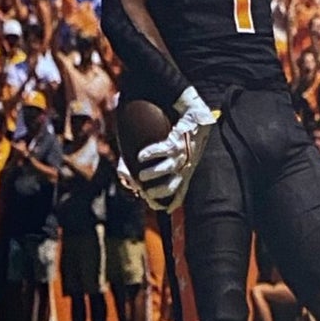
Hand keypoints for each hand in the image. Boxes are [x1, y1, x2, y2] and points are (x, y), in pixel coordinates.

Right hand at [135, 87, 218, 210]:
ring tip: (140, 176)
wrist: (194, 113)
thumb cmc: (178, 133)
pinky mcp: (177, 139)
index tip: (157, 207)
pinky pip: (163, 149)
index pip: (180, 192)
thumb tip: (125, 178)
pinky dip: (151, 154)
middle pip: (172, 186)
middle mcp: (185, 164)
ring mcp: (182, 152)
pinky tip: (141, 156)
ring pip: (168, 169)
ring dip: (152, 174)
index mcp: (186, 170)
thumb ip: (146, 165)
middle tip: (145, 192)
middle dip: (157, 192)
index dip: (170, 203)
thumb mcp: (168, 152)